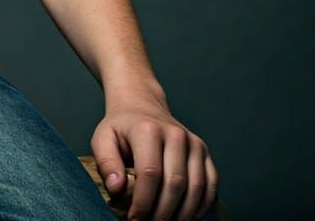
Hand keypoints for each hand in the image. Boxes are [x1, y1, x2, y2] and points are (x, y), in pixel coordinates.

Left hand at [91, 94, 217, 220]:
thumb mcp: (103, 138)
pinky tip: (185, 215)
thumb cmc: (121, 128)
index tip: (134, 219)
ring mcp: (194, 143)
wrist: (141, 106)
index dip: (143, 202)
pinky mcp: (204, 153)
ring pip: (196, 188)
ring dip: (183, 214)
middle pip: (175, 183)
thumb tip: (117, 188)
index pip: (150, 173)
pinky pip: (211, 185)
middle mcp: (175, 134)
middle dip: (163, 212)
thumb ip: (106, 162)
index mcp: (148, 129)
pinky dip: (200, 206)